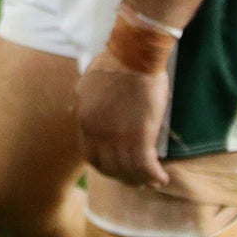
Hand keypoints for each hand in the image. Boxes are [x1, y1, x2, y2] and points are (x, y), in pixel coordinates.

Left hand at [77, 53, 171, 188]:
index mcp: (85, 120)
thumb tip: (75, 110)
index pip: (91, 156)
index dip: (105, 167)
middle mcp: (98, 133)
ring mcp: (118, 135)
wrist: (132, 56)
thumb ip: (82, 103)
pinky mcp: (140, 134)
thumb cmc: (113, 65)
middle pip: (109, 167)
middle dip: (122, 177)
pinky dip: (153, 175)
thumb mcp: (86, 85)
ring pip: (128, 170)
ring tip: (152, 180)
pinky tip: (161, 177)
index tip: (116, 169)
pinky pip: (145, 165)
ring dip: (140, 179)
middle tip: (135, 179)